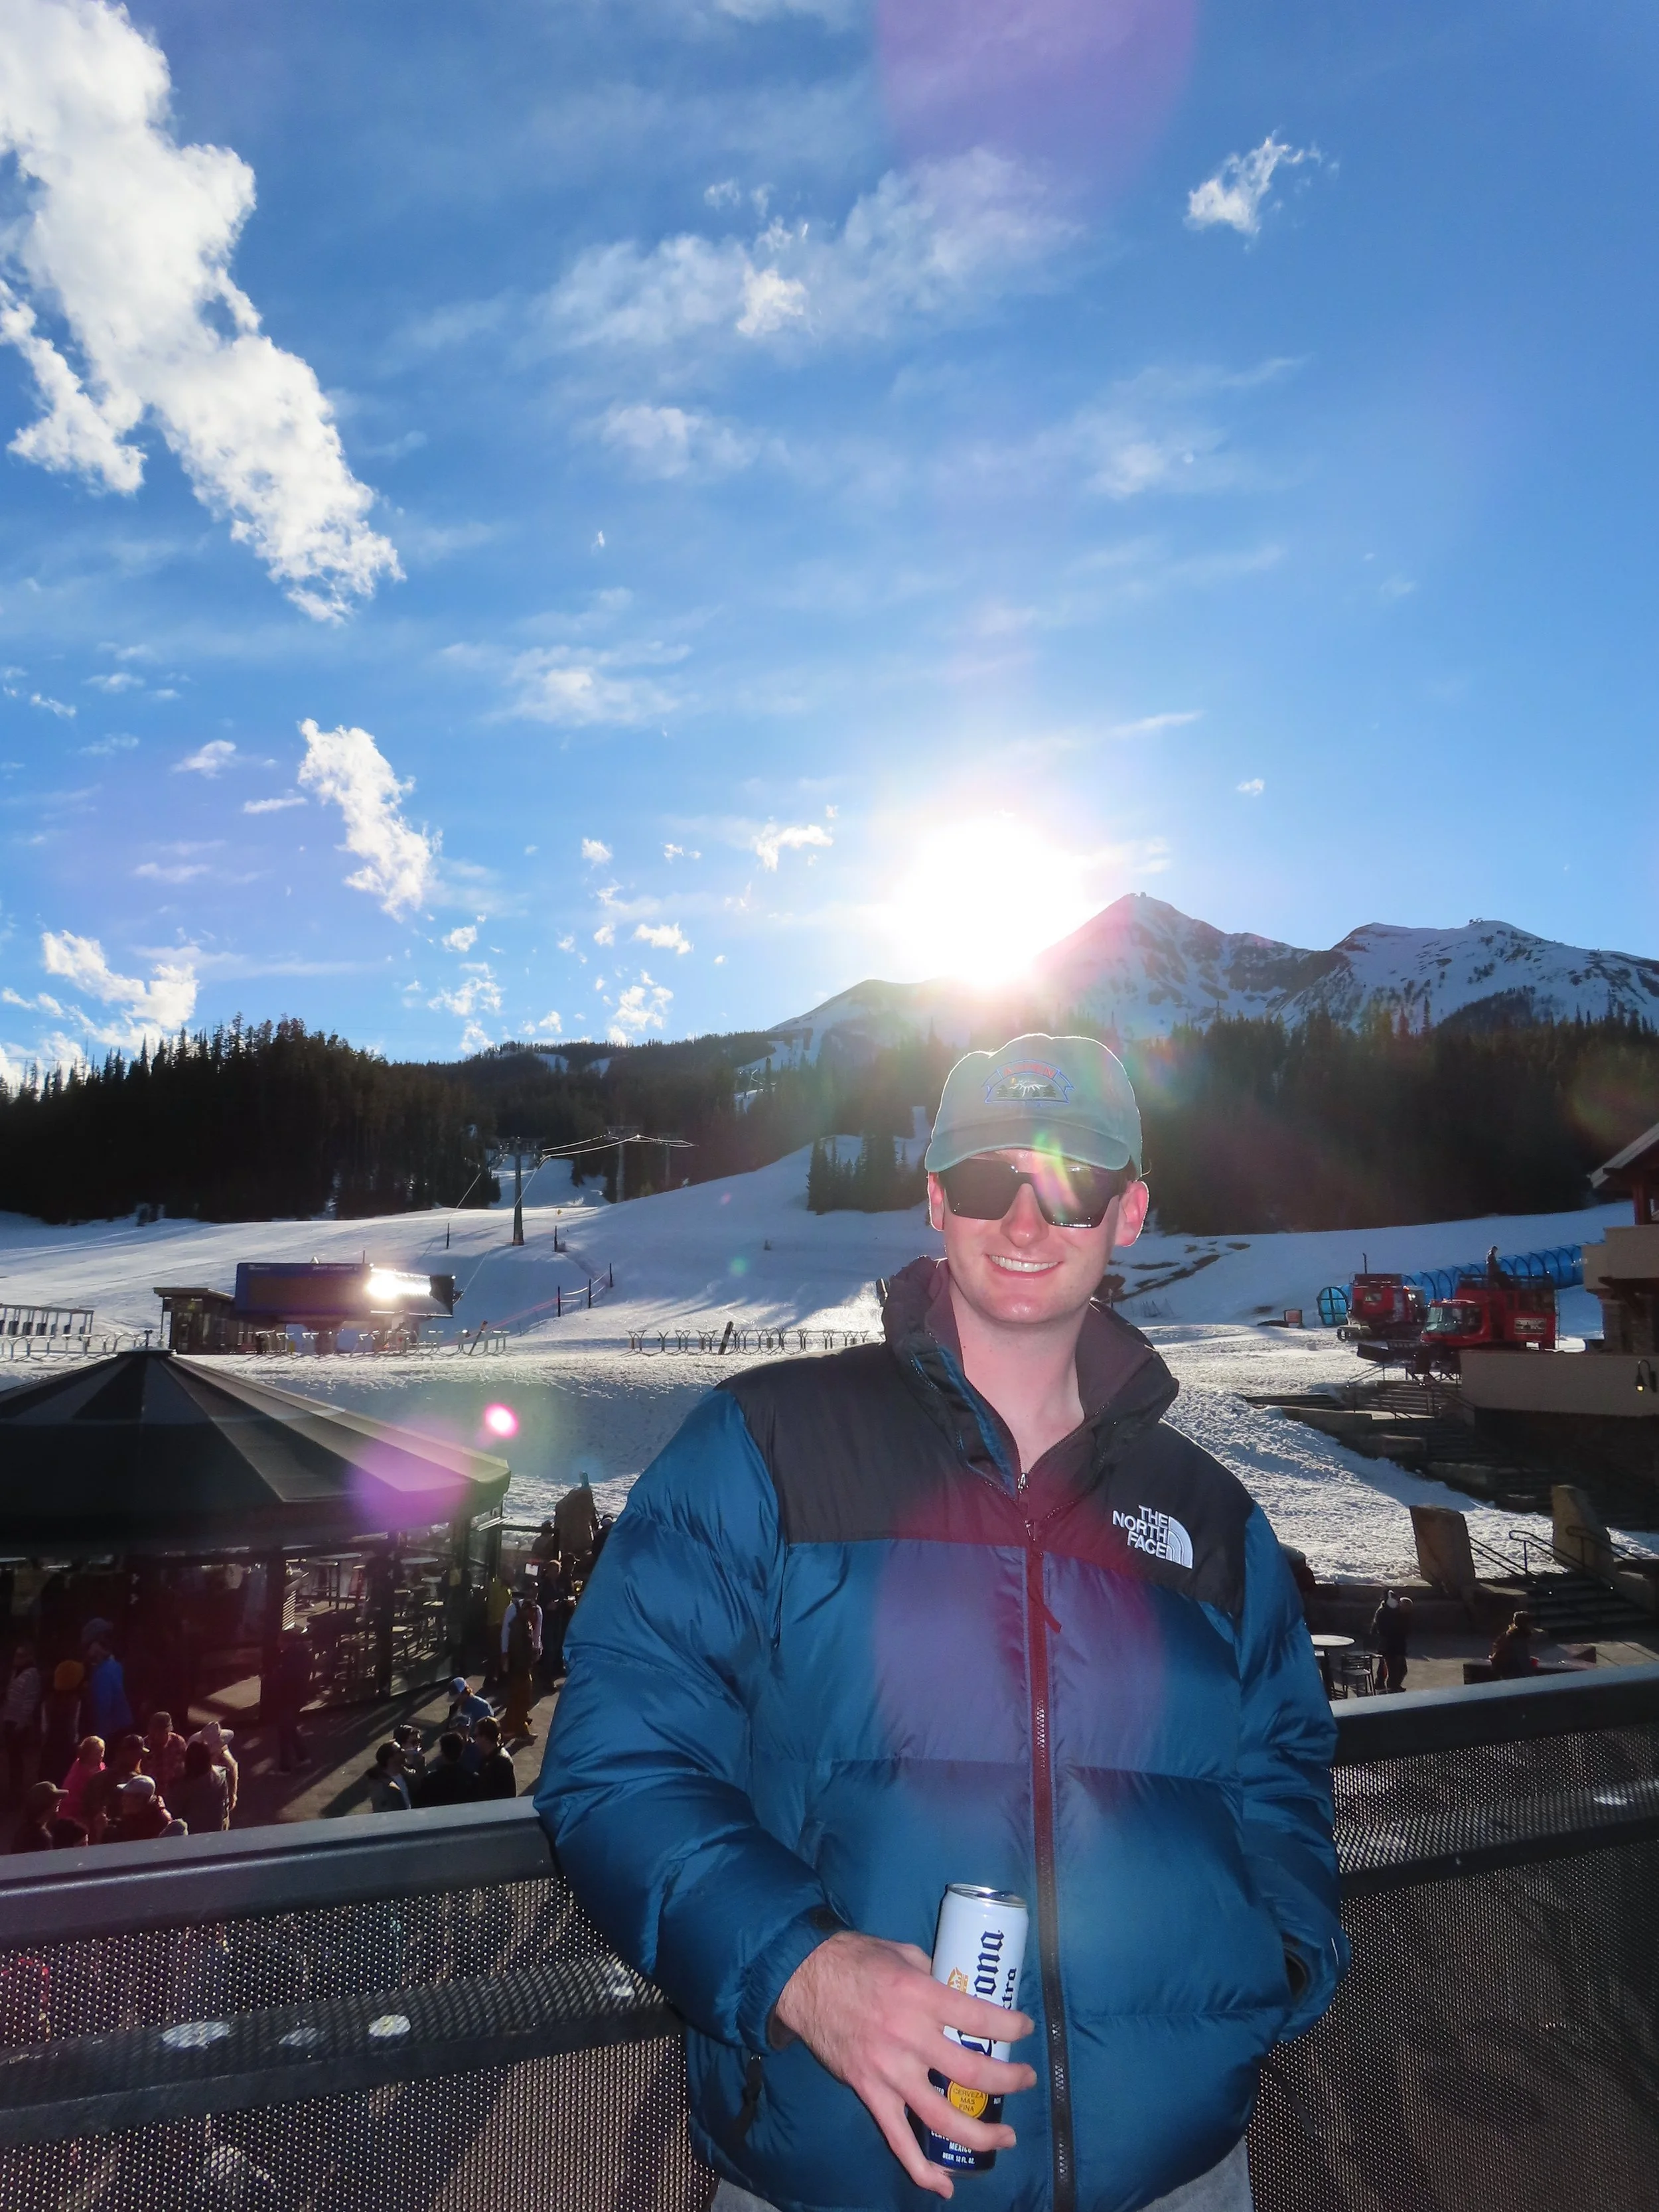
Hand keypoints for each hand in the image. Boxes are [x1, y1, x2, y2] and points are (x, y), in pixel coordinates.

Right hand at [773, 1931, 1036, 2198]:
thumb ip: (934, 1975)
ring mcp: (889, 2072)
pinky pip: (898, 2140)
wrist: (804, 1979)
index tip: (1025, 2029)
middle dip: (1008, 2080)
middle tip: (1026, 2079)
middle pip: (970, 2071)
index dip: (1008, 2026)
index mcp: (921, 1997)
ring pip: (941, 2116)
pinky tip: (945, 2186)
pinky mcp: (870, 2093)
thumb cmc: (856, 1959)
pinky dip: (921, 2169)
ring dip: (980, 2133)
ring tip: (1005, 2137)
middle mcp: (909, 2038)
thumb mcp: (903, 1953)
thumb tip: (959, 1993)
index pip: (977, 2016)